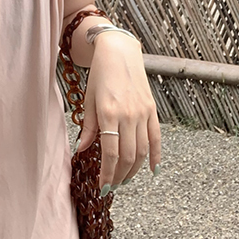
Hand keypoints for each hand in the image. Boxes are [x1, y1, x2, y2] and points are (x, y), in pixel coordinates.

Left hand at [75, 31, 160, 191]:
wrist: (119, 52)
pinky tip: (152, 169)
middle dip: (120, 175)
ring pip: (142, 150)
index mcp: (109, 113)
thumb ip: (88, 128)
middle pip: (128, 156)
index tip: (103, 187)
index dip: (108, 174)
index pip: (111, 153)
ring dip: (135, 169)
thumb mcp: (89, 100)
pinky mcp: (152, 109)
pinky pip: (156, 137)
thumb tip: (82, 150)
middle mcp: (128, 114)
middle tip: (113, 185)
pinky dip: (156, 155)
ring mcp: (142, 112)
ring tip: (125, 178)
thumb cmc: (100, 75)